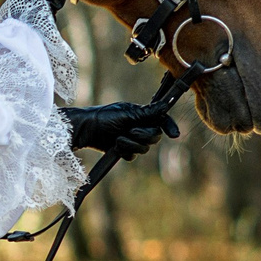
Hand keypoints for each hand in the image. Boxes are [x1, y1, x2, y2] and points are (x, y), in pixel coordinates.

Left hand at [64, 98, 180, 161]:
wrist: (87, 130)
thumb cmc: (105, 117)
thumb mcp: (127, 114)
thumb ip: (147, 113)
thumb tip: (166, 104)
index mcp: (142, 114)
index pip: (162, 120)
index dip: (170, 127)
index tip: (174, 135)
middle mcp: (139, 126)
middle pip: (155, 136)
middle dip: (144, 135)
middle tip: (131, 131)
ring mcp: (132, 138)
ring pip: (144, 148)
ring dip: (132, 144)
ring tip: (118, 138)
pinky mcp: (124, 149)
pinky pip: (133, 155)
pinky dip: (125, 151)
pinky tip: (116, 146)